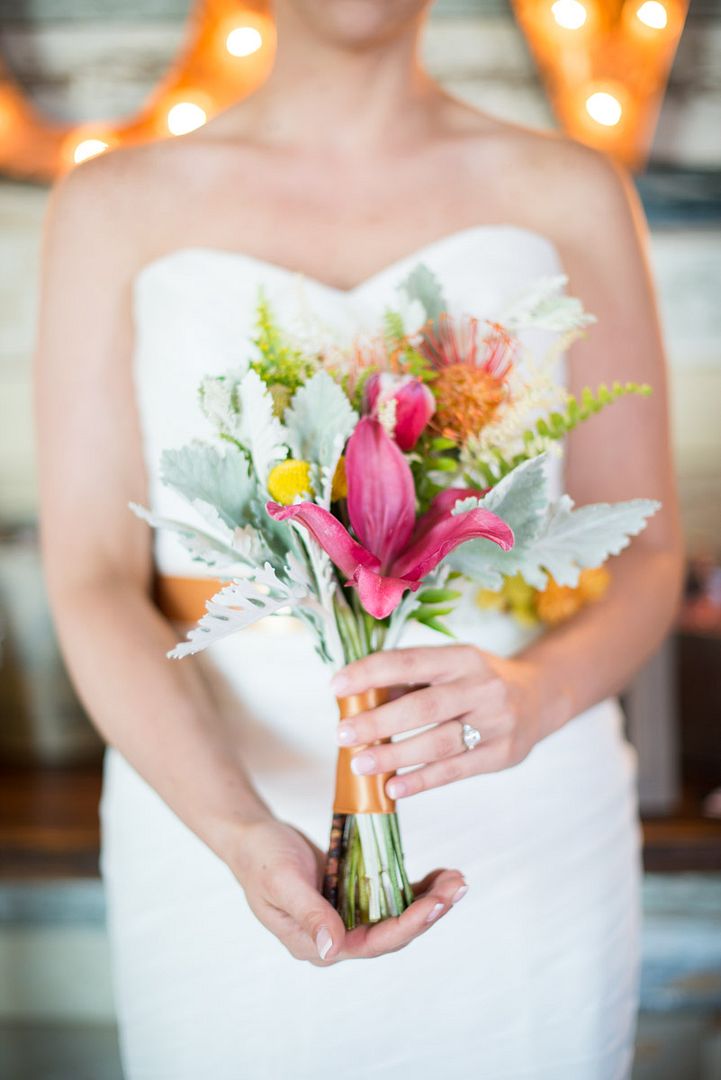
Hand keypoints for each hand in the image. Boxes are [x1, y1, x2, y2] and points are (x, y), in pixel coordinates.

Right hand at [231, 819, 466, 964]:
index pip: (373, 943)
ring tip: (456, 880)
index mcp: (317, 944)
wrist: (252, 837)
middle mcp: (337, 936)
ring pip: (397, 914)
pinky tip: (436, 875)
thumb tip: (334, 948)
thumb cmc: (260, 859)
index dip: (408, 925)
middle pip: (393, 932)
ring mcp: (346, 917)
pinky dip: (414, 886)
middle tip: (457, 887)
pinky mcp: (353, 897)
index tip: (436, 905)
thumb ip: (309, 913)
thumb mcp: (282, 882)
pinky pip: (389, 896)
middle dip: (428, 911)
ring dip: (428, 899)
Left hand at [330, 644, 557, 798]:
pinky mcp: (502, 754)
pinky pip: (455, 770)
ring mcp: (496, 723)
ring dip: (395, 755)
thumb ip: (408, 681)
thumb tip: (354, 699)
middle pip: (424, 707)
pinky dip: (421, 780)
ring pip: (439, 743)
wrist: (540, 698)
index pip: (409, 662)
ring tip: (360, 765)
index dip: (371, 673)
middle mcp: (481, 687)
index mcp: (461, 657)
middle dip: (378, 721)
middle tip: (342, 734)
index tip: (336, 686)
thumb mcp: (449, 667)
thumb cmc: (475, 681)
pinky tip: (393, 786)